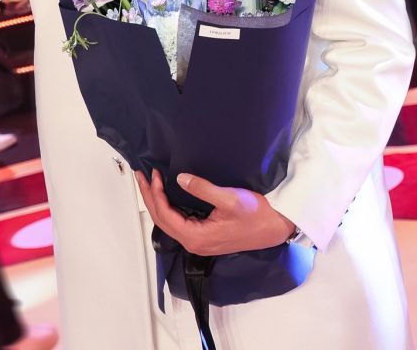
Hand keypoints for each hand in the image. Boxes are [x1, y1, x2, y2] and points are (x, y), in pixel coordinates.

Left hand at [135, 169, 295, 254]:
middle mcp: (194, 243)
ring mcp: (199, 241)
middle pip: (162, 220)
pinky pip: (179, 222)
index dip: (155, 194)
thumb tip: (179, 178)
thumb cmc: (255, 213)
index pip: (165, 215)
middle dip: (150, 197)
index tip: (153, 173)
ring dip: (157, 202)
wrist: (275, 227)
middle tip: (141, 175)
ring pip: (169, 222)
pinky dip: (169, 207)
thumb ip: (202, 189)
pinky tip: (166, 194)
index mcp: (196, 237)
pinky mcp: (205, 236)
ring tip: (149, 182)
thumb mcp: (229, 198)